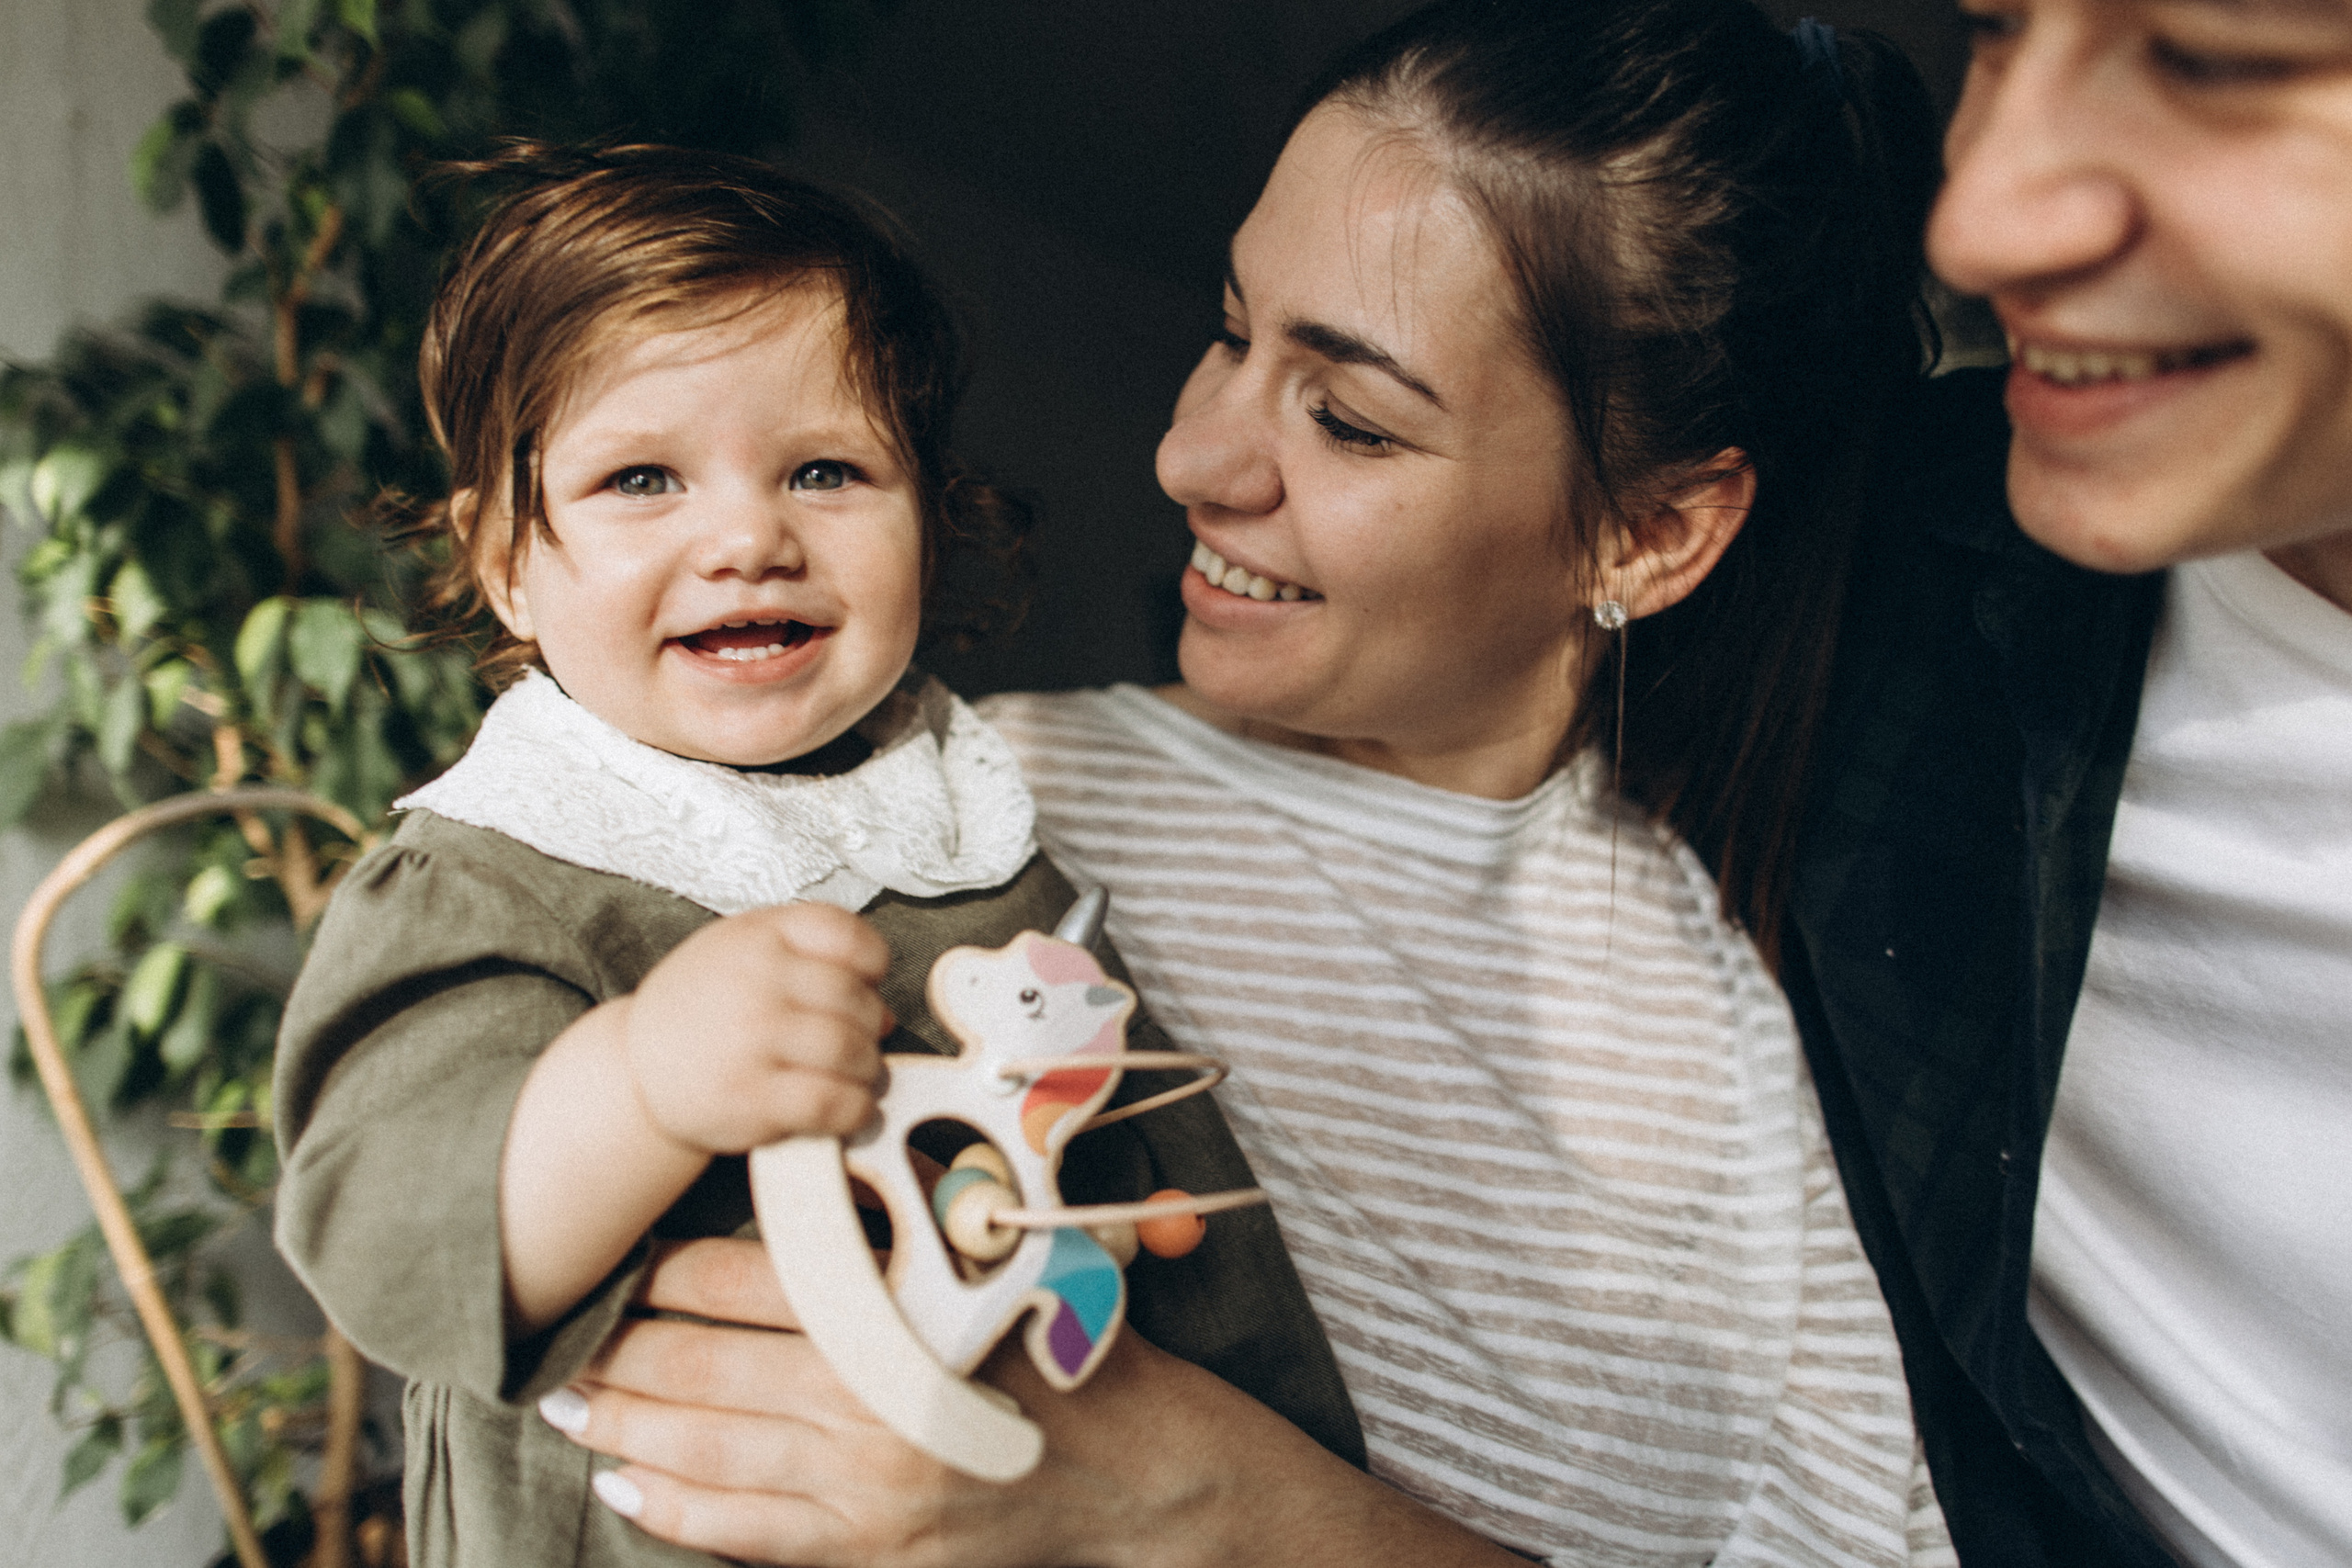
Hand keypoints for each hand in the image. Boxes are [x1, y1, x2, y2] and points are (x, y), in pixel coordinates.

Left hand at [541, 1239, 1525, 1567]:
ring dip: (628, 1430)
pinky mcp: (871, 1553)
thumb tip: (806, 1182)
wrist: (1145, 1472)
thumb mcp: (1004, 1259)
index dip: (673, 1271)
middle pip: (707, 1372)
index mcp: (902, 1318)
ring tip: (570, 1408)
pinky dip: (679, 1509)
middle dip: (624, 1354)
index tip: (626, 1258)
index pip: (753, 1283)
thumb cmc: (1074, 1348)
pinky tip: (630, 1488)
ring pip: (710, 1455)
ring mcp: (867, 1493)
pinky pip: (747, 1534)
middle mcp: (872, 1409)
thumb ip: (908, 1224)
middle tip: (562, 1340)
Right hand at [624, 902, 890, 1154]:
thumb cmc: (703, 1007)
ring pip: (852, 1052)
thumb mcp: (742, 949)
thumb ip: (812, 959)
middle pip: (857, 1001)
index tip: (863, 984)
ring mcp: (751, 1039)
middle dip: (871, 1026)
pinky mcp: (751, 1098)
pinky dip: (856, 1110)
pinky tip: (849, 1109)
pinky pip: (833, 1103)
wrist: (636, 1069)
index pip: (849, 937)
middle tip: (856, 1042)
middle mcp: (754, 980)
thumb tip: (886, 1013)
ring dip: (868, 1070)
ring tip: (854, 1076)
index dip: (871, 965)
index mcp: (758, 934)